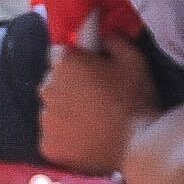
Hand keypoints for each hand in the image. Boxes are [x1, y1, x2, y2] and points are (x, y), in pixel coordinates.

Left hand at [37, 24, 154, 174]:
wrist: (138, 145)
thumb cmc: (136, 98)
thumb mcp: (132, 58)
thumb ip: (112, 40)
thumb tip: (100, 36)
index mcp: (65, 63)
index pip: (58, 54)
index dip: (74, 61)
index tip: (89, 70)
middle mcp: (47, 88)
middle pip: (52, 82)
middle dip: (67, 85)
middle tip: (93, 98)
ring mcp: (45, 120)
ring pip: (50, 110)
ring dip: (65, 112)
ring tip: (91, 122)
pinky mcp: (48, 146)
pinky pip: (53, 137)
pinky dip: (65, 138)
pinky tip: (85, 140)